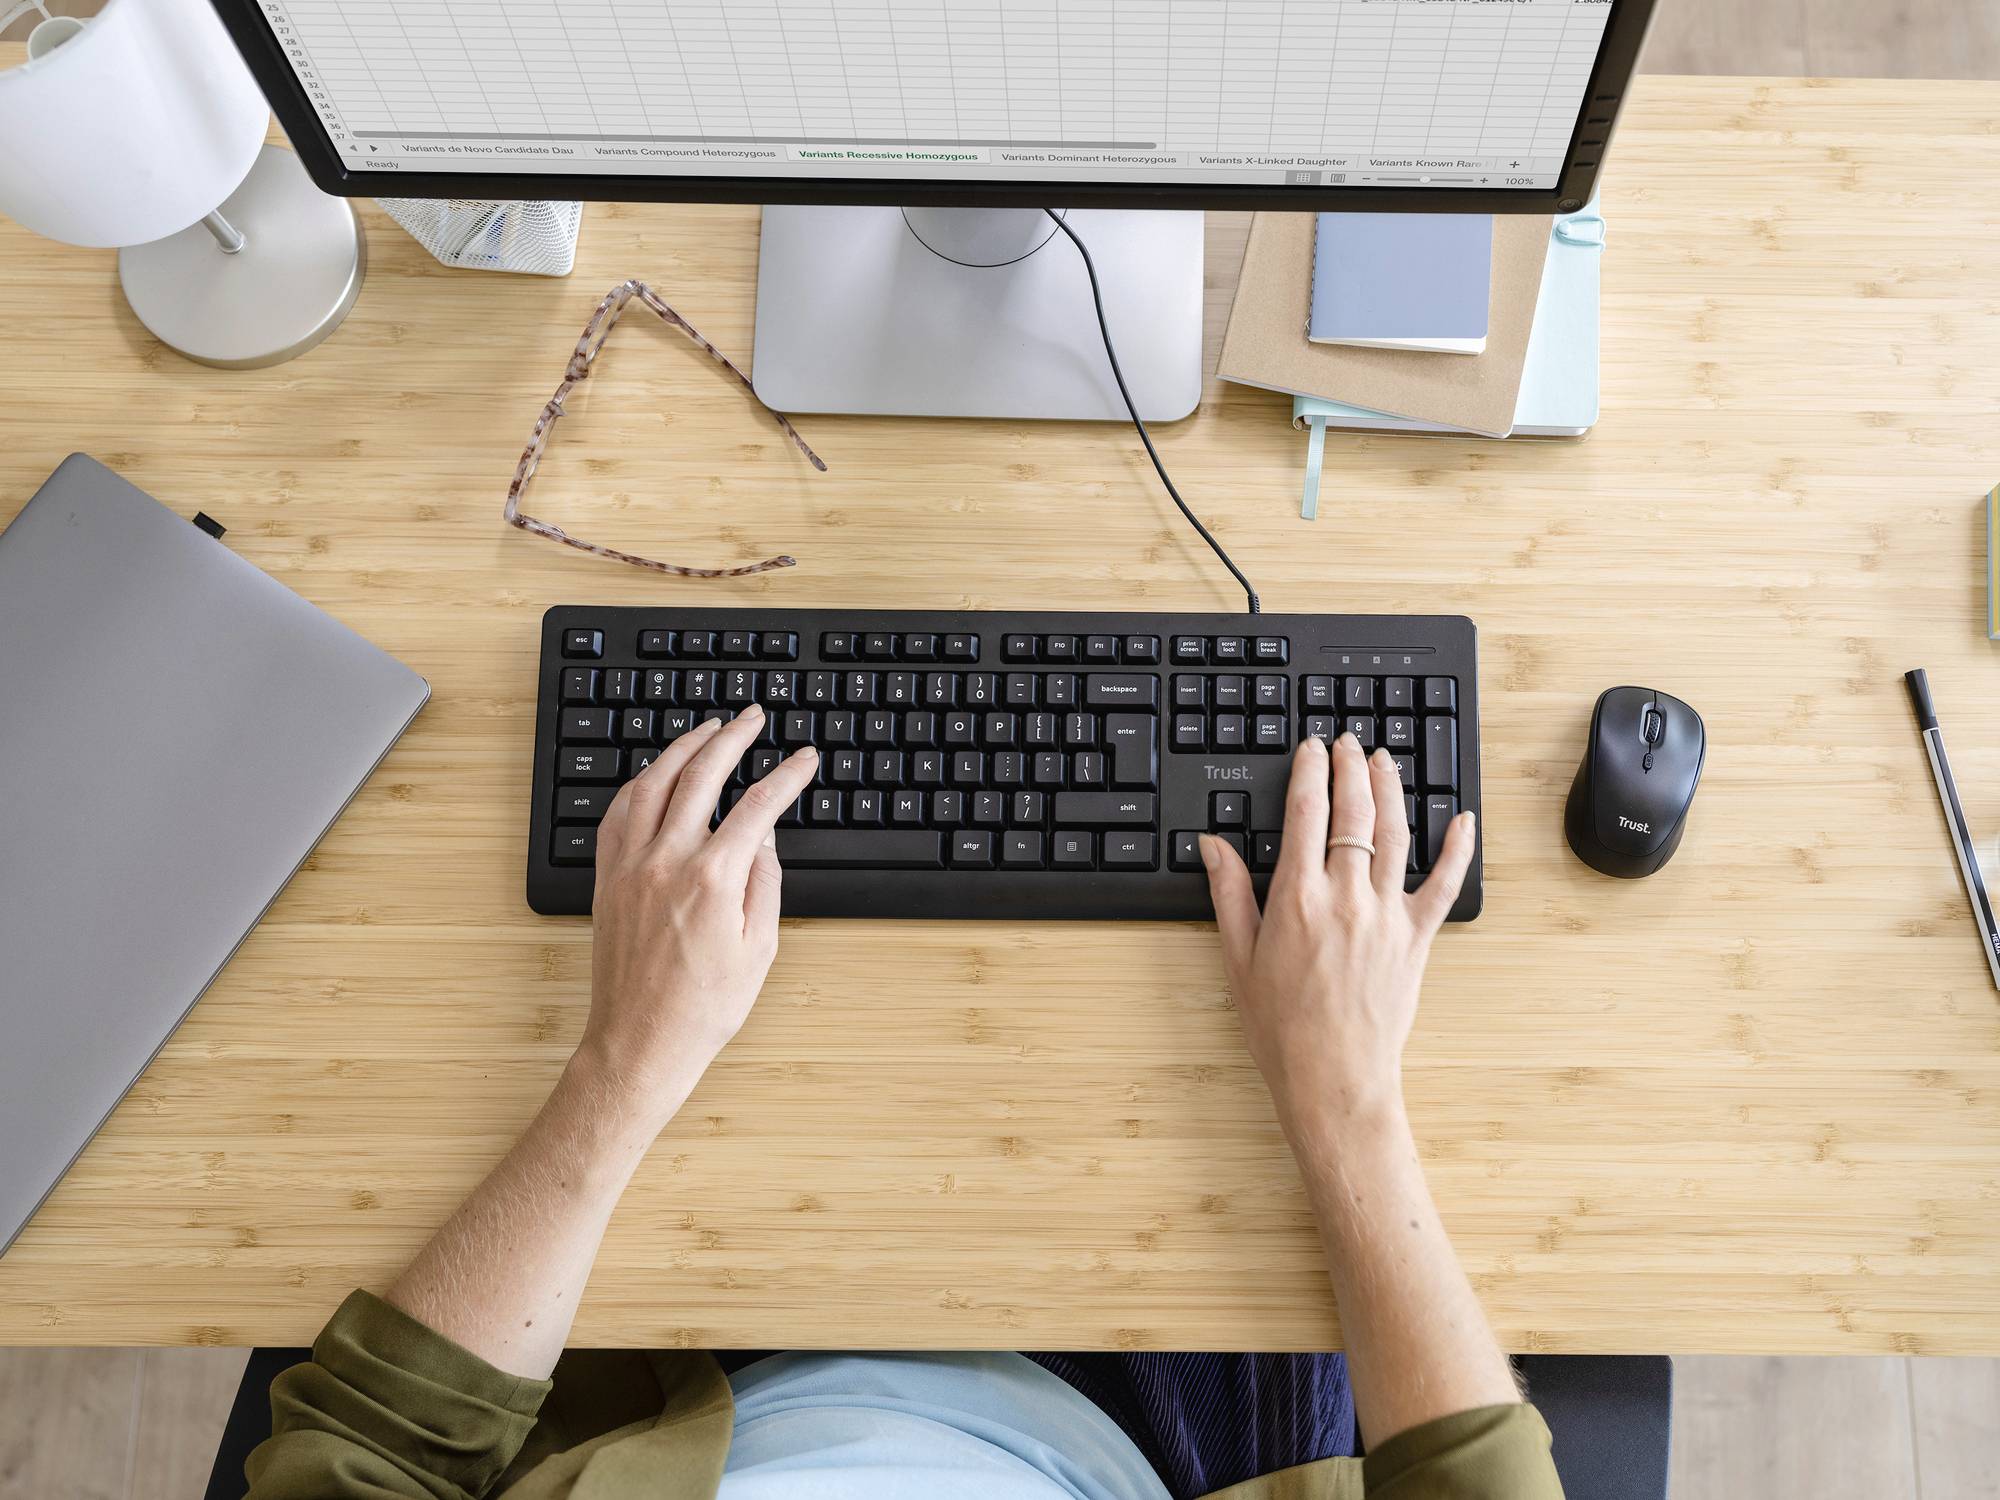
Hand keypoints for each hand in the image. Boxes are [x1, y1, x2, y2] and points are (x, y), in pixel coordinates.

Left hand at [581, 707, 819, 1128]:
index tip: (804, 759)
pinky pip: (619, 812)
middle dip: (733, 737)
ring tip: (707, 729)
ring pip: (654, 782)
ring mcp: (630, 866)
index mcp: (713, 880)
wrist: (641, 1041)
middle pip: (702, 774)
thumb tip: (762, 836)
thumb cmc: (703, 1007)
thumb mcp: (760, 948)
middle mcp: (667, 862)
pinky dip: (641, 782)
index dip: (787, 775)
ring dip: (684, 747)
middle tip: (753, 718)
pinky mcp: (607, 878)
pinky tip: (656, 773)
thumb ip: (765, 881)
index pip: (758, 806)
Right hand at [1201, 733, 1474, 1136]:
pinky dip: (1457, 848)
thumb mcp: (1239, 958)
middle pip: (1353, 810)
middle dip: (1350, 766)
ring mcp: (1388, 914)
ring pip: (1396, 833)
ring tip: (1385, 761)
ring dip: (1391, 789)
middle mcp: (1346, 895)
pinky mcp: (1418, 938)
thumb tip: (1212, 845)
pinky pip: (1446, 883)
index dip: (1308, 770)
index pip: (1305, 811)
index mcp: (1297, 896)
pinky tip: (1463, 818)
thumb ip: (1228, 893)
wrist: (1333, 1078)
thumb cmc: (1281, 1028)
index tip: (1309, 749)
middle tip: (1347, 741)